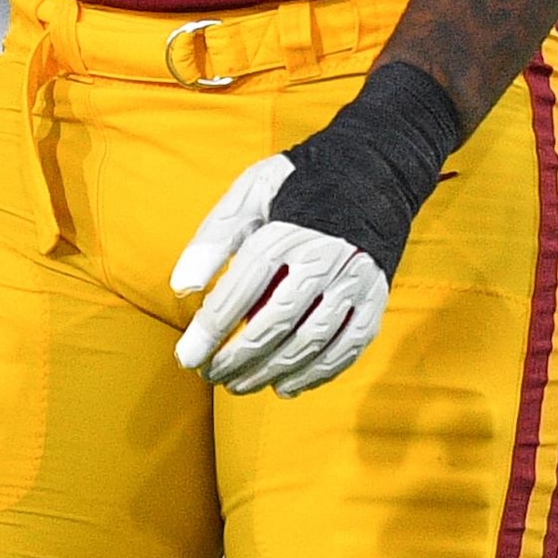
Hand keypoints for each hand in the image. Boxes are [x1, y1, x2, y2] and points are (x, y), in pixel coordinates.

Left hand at [169, 62, 469, 396]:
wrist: (375, 171)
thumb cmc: (298, 185)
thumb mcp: (251, 193)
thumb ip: (214, 238)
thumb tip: (181, 287)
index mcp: (289, 231)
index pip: (242, 290)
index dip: (211, 329)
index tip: (186, 357)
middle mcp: (326, 259)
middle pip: (276, 324)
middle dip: (237, 358)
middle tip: (209, 375)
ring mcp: (356, 282)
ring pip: (310, 343)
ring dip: (270, 372)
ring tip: (238, 385)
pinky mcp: (376, 299)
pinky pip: (347, 349)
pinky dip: (315, 374)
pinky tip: (285, 386)